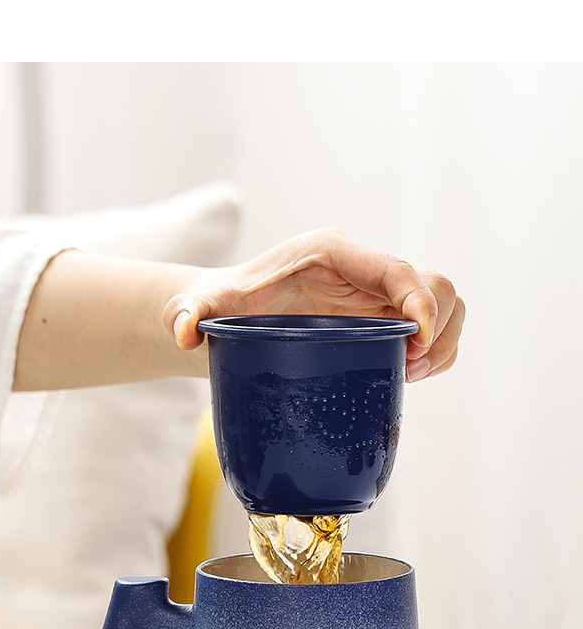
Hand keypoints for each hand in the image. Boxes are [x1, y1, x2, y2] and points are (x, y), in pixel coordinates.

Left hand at [162, 229, 463, 381]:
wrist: (225, 317)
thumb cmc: (219, 308)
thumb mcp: (202, 308)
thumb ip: (187, 313)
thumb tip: (184, 332)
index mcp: (331, 252)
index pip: (395, 267)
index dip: (420, 301)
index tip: (417, 343)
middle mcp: (362, 267)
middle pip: (434, 283)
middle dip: (440, 326)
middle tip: (412, 368)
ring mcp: (376, 293)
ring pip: (444, 304)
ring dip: (443, 342)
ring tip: (413, 375)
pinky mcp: (382, 317)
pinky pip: (432, 330)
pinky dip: (436, 353)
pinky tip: (409, 376)